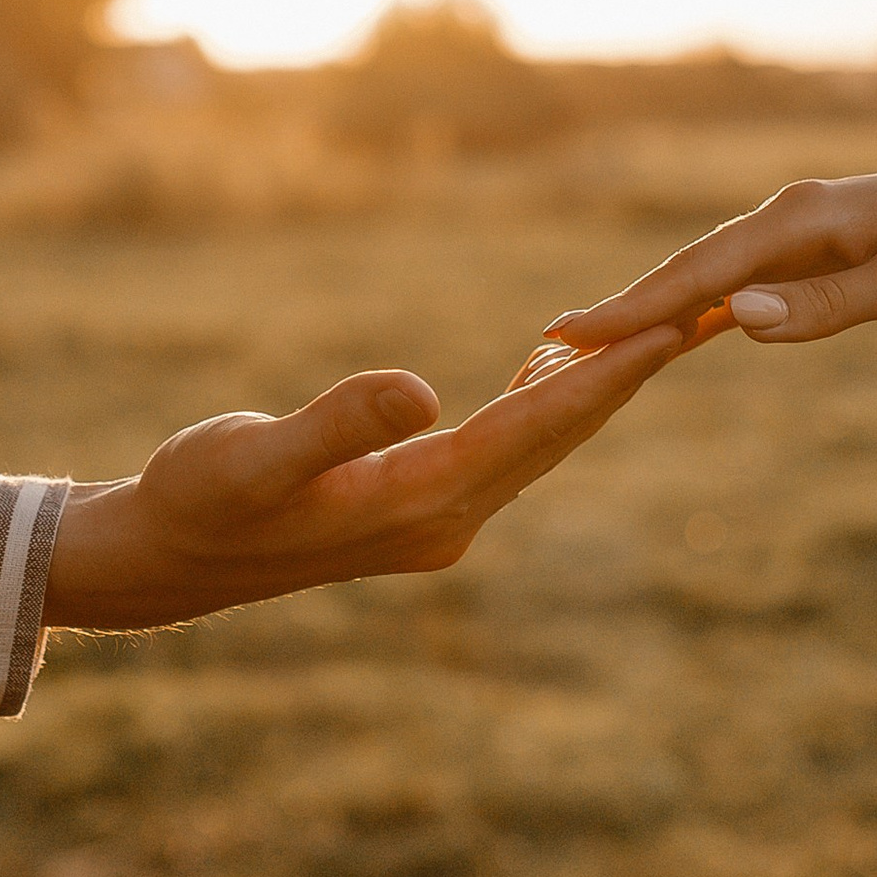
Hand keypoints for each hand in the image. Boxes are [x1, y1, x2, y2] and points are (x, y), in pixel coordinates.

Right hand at [45, 324, 685, 628]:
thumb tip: (420, 391)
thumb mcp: (253, 457)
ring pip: (539, 443)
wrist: (168, 560)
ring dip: (598, 389)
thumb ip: (337, 424)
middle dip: (630, 377)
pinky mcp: (419, 507)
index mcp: (417, 503)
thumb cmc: (198, 498)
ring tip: (666, 331)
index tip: (673, 330)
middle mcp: (446, 520)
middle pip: (557, 437)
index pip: (533, 431)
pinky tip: (565, 368)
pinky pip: (507, 448)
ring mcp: (437, 520)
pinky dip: (546, 403)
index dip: (603, 378)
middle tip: (709, 316)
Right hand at [548, 145, 876, 353]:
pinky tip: (671, 335)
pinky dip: (702, 307)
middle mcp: (788, 217)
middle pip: (690, 270)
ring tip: (590, 345)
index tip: (571, 334)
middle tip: (552, 349)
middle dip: (623, 309)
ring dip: (653, 309)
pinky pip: (744, 281)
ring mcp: (799, 232)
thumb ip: (826, 305)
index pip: (702, 272)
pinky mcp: (815, 249)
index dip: (634, 306)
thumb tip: (738, 319)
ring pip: (710, 276)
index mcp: (803, 219)